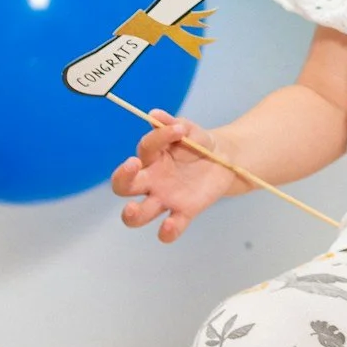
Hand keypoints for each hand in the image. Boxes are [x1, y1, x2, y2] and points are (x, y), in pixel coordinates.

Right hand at [112, 112, 243, 245]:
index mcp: (152, 157)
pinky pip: (170, 229)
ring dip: (132, 214)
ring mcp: (165, 199)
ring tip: (133, 208)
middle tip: (132, 166)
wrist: (224, 160)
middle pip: (123, 186)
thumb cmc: (199, 143)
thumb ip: (174, 124)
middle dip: (122, 178)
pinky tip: (170, 224)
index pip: (145, 148)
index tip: (179, 129)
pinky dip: (167, 231)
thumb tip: (154, 114)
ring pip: (138, 214)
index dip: (159, 137)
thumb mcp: (191, 130)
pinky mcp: (183, 212)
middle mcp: (152, 180)